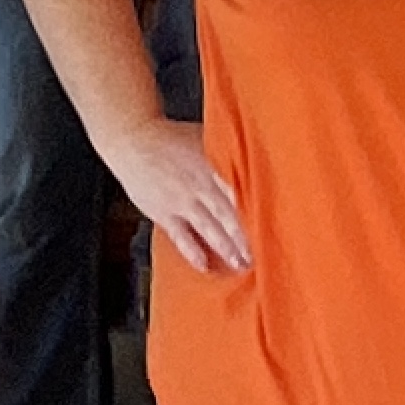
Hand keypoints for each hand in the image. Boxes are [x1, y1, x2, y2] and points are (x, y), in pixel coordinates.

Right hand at [107, 117, 250, 276]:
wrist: (132, 140)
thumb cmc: (171, 140)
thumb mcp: (204, 138)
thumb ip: (227, 155)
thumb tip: (258, 162)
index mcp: (212, 164)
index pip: (240, 190)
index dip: (256, 208)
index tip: (271, 224)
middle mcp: (199, 184)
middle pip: (228, 213)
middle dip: (245, 236)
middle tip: (261, 253)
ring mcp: (180, 200)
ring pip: (209, 228)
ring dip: (226, 247)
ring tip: (241, 264)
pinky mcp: (163, 213)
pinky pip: (180, 236)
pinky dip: (192, 251)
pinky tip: (204, 266)